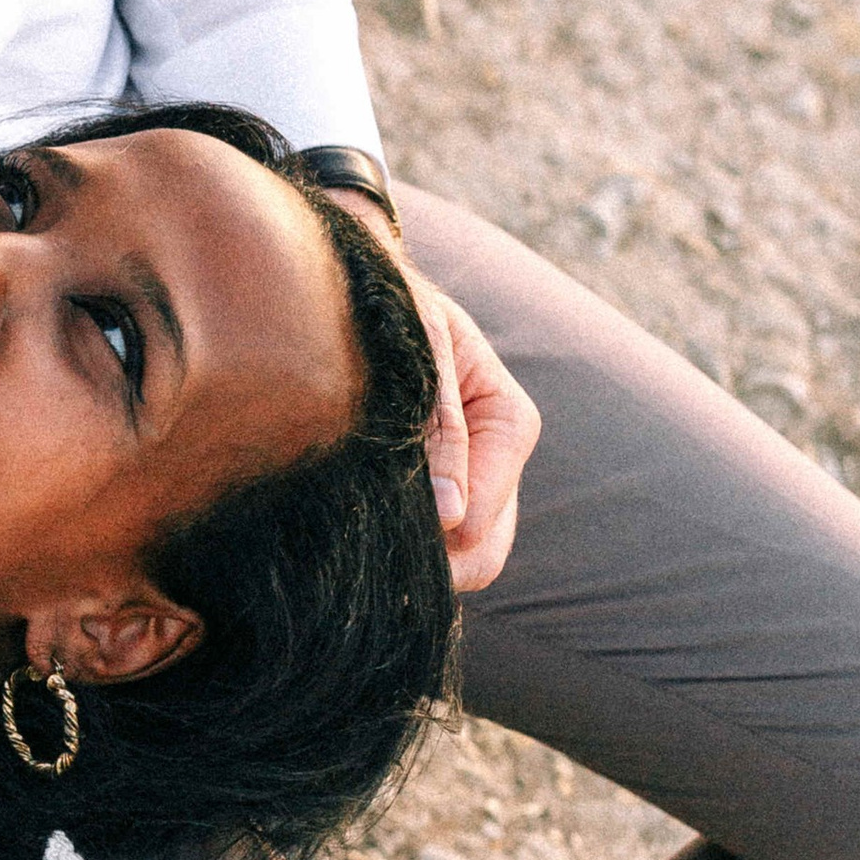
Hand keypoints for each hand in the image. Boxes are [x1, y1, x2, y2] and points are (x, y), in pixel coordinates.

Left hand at [323, 192, 538, 593]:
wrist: (353, 294)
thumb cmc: (387, 314)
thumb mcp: (419, 352)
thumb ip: (438, 427)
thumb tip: (450, 518)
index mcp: (507, 420)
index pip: (487, 512)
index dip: (441, 536)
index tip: (383, 527)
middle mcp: (494, 459)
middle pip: (483, 553)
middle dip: (433, 564)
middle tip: (366, 554)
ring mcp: (465, 480)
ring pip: (458, 560)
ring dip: (413, 558)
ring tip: (355, 533)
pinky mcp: (430, 491)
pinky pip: (428, 546)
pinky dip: (398, 546)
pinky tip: (357, 528)